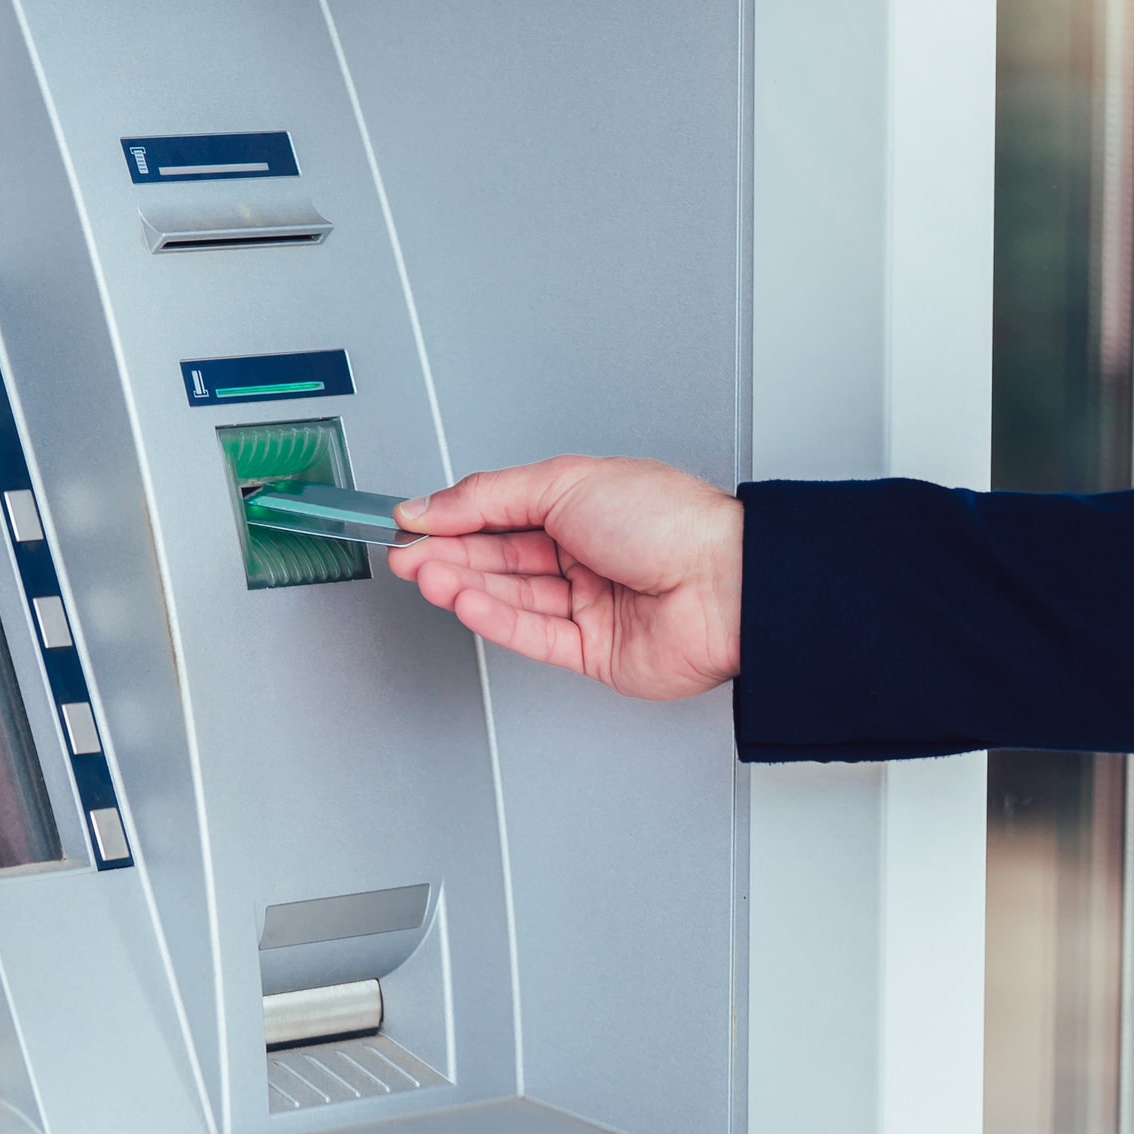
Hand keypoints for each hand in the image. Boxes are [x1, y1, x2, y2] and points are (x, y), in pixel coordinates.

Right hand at [389, 456, 742, 699]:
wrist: (726, 583)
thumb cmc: (674, 522)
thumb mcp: (567, 481)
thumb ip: (492, 495)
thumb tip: (436, 504)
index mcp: (585, 506)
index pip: (502, 512)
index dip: (455, 518)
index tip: (411, 521)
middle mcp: (587, 555)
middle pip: (501, 558)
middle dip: (449, 554)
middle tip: (406, 553)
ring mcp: (590, 604)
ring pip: (512, 597)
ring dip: (464, 585)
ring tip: (425, 574)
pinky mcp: (594, 651)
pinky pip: (533, 635)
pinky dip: (495, 619)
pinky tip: (463, 602)